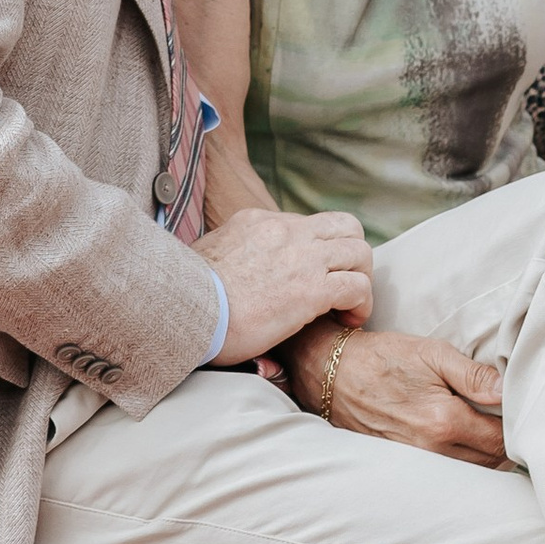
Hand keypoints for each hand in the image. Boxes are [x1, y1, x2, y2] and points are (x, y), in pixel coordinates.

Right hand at [203, 205, 373, 361]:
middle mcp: (286, 231)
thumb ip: (227, 257)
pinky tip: (350, 321)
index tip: (315, 276)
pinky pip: (358, 287)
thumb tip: (224, 273)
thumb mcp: (206, 257)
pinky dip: (362, 304)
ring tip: (350, 307)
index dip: (319, 250)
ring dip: (361, 279)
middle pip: (345, 226)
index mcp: (259, 222)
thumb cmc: (186, 295)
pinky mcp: (312, 289)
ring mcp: (302, 257)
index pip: (306, 224)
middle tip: (345, 286)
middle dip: (352, 255)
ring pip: (360, 251)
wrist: (182, 309)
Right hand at [293, 322, 506, 463]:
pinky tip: (463, 443)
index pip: (500, 441)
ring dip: (486, 457)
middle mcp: (431, 451)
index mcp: (444, 422)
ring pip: (470, 472)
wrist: (332, 373)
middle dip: (506, 445)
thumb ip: (473, 374)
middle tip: (513, 422)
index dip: (519, 428)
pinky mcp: (402, 467)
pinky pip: (445, 473)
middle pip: (490, 463)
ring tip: (490, 431)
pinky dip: (461, 462)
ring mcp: (415, 464)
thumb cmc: (384, 358)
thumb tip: (507, 392)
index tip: (524, 414)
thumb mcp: (432, 353)